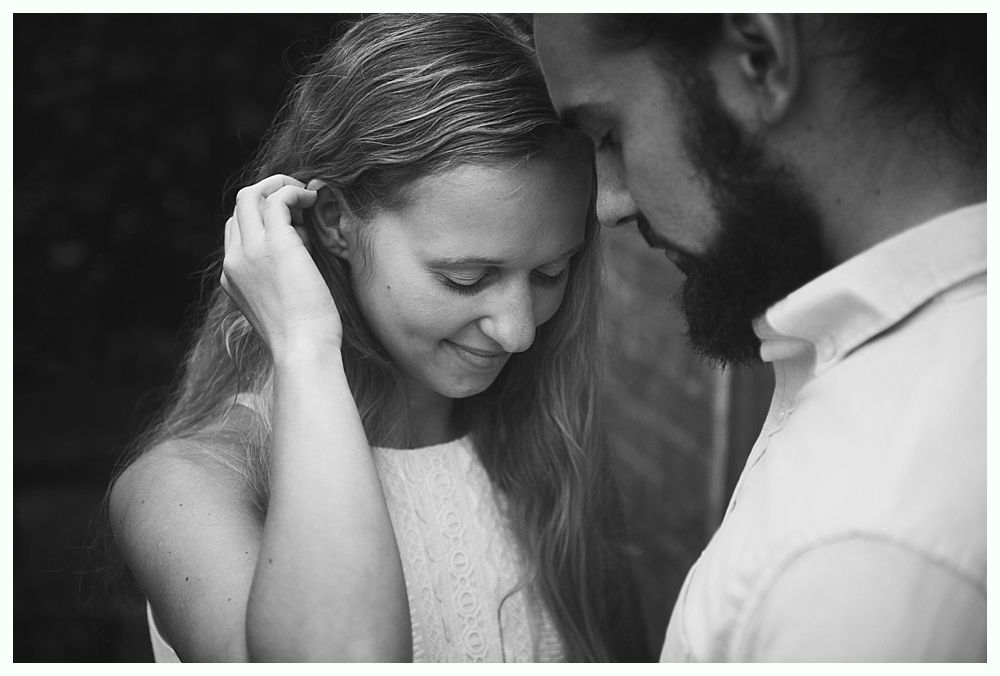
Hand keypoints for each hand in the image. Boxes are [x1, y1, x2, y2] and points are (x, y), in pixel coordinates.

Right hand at [221, 174, 343, 358]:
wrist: (303, 350)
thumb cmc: (304, 336)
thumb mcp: (282, 306)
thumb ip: (279, 279)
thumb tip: (301, 253)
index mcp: (232, 277)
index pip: (235, 231)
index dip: (262, 220)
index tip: (294, 227)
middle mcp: (234, 261)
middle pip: (238, 209)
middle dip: (267, 195)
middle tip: (299, 201)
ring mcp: (250, 251)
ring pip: (250, 196)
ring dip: (279, 187)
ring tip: (306, 195)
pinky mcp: (274, 245)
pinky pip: (277, 199)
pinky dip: (294, 193)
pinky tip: (313, 200)